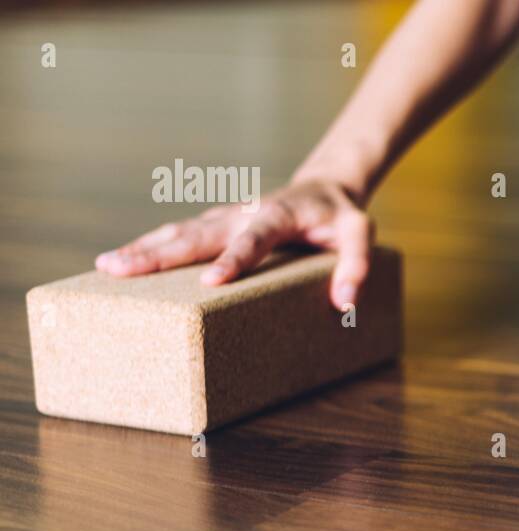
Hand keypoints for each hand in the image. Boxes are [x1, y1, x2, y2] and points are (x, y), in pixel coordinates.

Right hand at [96, 179, 373, 309]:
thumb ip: (356, 265)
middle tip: (120, 270)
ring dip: (143, 249)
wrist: (324, 188)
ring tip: (106, 267)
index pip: (253, 239)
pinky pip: (179, 236)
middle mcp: (243, 213)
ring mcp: (225, 218)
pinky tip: (121, 263)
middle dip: (159, 253)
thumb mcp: (361, 235)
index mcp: (278, 215)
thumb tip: (344, 303)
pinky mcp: (215, 224)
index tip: (210, 281)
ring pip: (179, 232)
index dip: (233, 259)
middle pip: (198, 234)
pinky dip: (149, 247)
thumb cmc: (342, 217)